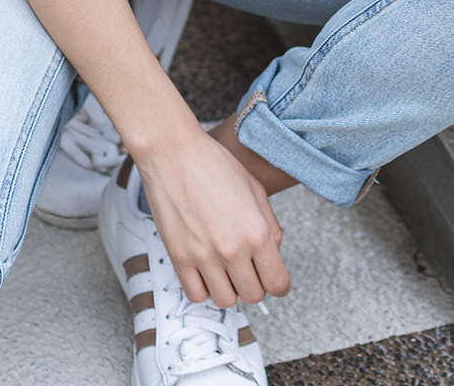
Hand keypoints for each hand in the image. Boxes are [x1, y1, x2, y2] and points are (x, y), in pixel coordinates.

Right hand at [132, 124, 291, 307]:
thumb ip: (270, 224)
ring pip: (226, 300)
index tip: (276, 281)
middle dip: (256, 284)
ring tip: (227, 269)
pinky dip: (204, 288)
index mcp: (256, 232)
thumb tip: (274, 250)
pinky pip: (196, 295)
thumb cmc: (213, 163)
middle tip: (250, 269)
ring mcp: (204, 257)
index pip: (277, 283)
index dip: (280, 284)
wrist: (173, 153)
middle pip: (254, 295)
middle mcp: (232, 249)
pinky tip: (206, 271)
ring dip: (230, 288)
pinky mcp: (179, 257)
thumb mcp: (254, 187)